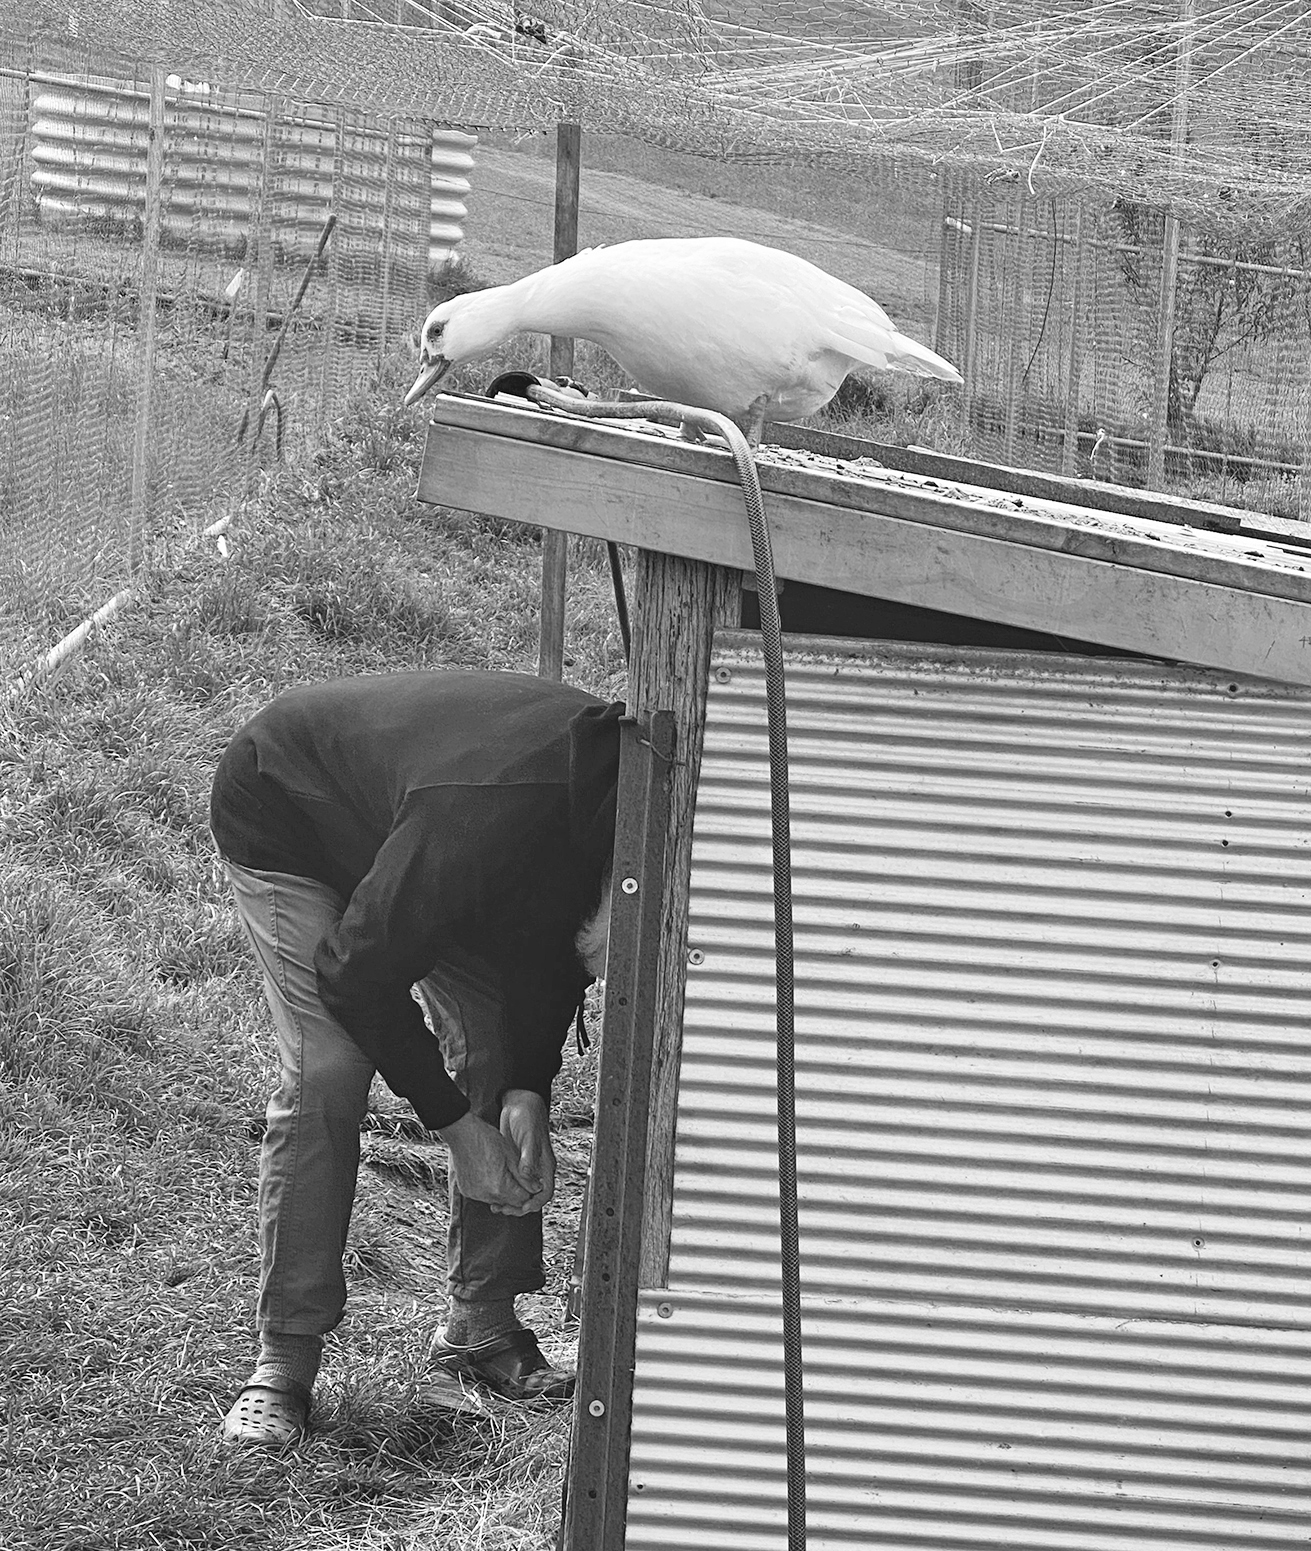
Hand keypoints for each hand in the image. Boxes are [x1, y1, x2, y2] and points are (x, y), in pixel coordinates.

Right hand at [437, 1111, 538, 1215]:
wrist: (462, 1133)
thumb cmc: (488, 1139)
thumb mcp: (511, 1156)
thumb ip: (525, 1177)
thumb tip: (537, 1189)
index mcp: (499, 1186)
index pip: (522, 1200)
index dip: (529, 1192)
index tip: (531, 1183)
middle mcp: (485, 1195)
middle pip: (509, 1203)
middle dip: (516, 1193)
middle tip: (518, 1177)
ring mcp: (474, 1194)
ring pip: (496, 1200)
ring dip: (503, 1191)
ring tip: (503, 1172)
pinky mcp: (466, 1191)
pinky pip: (483, 1195)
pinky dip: (489, 1189)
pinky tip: (490, 1173)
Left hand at [498, 1089, 555, 1215]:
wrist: (520, 1101)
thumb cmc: (527, 1116)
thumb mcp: (528, 1137)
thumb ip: (529, 1158)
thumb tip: (527, 1178)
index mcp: (545, 1164)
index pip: (545, 1192)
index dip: (534, 1203)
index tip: (521, 1207)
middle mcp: (537, 1168)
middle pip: (532, 1196)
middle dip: (519, 1206)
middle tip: (503, 1210)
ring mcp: (526, 1166)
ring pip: (521, 1191)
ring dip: (510, 1200)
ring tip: (496, 1206)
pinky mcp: (515, 1163)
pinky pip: (511, 1182)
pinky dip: (504, 1190)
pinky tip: (492, 1192)